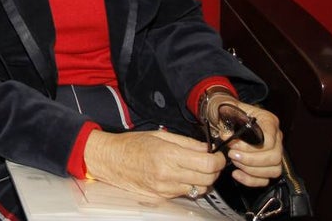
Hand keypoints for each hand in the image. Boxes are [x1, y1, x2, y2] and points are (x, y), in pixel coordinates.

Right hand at [83, 129, 226, 199]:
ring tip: (197, 169)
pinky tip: (183, 175)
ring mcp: (166, 188)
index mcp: (169, 155)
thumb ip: (187, 142)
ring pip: (199, 189)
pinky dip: (190, 185)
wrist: (111, 160)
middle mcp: (169, 174)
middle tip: (211, 161)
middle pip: (207, 179)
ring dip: (204, 180)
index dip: (219, 160)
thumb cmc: (132, 144)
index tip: (219, 155)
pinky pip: (186, 193)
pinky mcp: (163, 196)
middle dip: (214, 170)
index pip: (207, 164)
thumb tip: (207, 148)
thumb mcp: (160, 135)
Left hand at [223, 103, 282, 187]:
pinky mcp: (267, 165)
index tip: (233, 145)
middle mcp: (276, 138)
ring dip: (251, 170)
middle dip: (250, 160)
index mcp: (269, 121)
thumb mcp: (225, 108)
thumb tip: (226, 135)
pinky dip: (250, 180)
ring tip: (235, 161)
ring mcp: (273, 153)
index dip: (251, 147)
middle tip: (232, 154)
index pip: (270, 140)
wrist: (224, 115)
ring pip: (273, 170)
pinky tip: (237, 173)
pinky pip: (265, 179)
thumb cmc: (227, 111)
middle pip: (274, 157)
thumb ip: (226, 119)